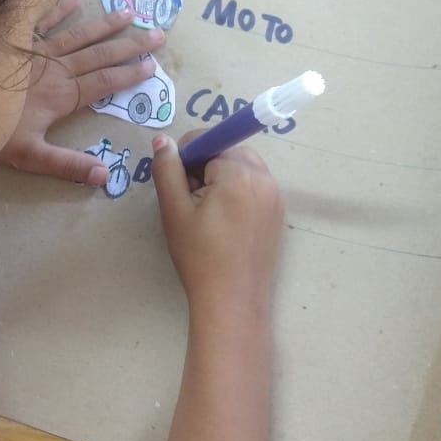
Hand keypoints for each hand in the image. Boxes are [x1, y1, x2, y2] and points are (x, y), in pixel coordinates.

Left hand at [0, 0, 165, 184]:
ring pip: (78, 35)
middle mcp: (55, 68)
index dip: (130, 75)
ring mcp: (36, 51)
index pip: (105, 83)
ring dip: (104, 25)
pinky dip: (58, 9)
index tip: (153, 66)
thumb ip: (68, 166)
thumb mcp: (31, 156)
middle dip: (130, 45)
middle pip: (99, 55)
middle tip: (158, 34)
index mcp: (63, 95)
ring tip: (129, 13)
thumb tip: (105, 176)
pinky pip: (41, 21)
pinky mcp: (17, 39)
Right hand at [151, 133, 282, 316]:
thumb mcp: (174, 210)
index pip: (208, 140)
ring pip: (243, 167)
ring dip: (222, 177)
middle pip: (229, 150)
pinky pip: (255, 186)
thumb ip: (167, 169)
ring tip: (206, 211)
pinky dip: (237, 192)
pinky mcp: (278, 214)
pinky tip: (223, 222)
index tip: (178, 186)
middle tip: (190, 199)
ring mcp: (275, 196)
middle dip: (207, 165)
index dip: (187, 158)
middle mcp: (264, 178)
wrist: (231, 301)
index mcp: (239, 172)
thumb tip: (163, 140)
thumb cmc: (199, 255)